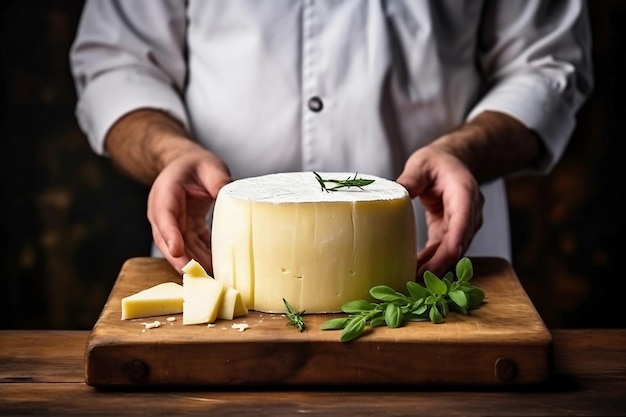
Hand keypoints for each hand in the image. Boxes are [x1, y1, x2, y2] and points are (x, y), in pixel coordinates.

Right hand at [147, 149, 230, 272]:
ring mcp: (172, 223)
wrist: (186, 166)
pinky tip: (215, 269)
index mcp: (166, 191)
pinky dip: (201, 258)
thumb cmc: (196, 165)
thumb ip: (217, 180)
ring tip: (209, 278)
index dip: (170, 234)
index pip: (164, 215)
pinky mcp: (184, 230)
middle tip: (195, 275)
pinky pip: (191, 247)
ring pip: (179, 247)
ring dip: (193, 263)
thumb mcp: (208, 165)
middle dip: (179, 259)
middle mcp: (163, 211)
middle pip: (167, 239)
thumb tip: (228, 196)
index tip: (176, 250)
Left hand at [396, 145, 483, 278]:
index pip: (463, 218)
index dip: (457, 238)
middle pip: (459, 241)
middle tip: (421, 279)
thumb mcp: (421, 164)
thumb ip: (410, 179)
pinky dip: (431, 261)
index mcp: (464, 192)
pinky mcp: (451, 230)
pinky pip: (442, 249)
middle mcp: (469, 211)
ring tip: (413, 281)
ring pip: (452, 250)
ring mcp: (463, 223)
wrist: (451, 162)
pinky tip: (415, 272)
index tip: (449, 255)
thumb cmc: (436, 162)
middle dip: (442, 262)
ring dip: (435, 266)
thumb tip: (394, 194)